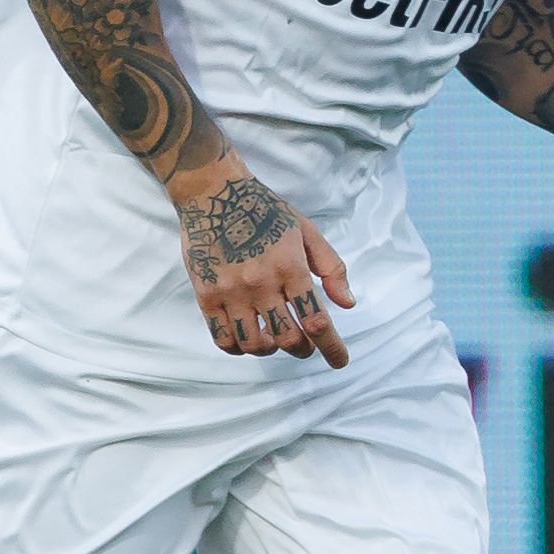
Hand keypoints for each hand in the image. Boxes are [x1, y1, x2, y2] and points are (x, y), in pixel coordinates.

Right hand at [175, 168, 355, 361]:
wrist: (214, 192)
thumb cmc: (265, 211)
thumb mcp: (306, 231)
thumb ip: (331, 268)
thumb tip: (347, 304)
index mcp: (290, 265)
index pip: (315, 319)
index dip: (331, 347)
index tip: (340, 361)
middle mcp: (261, 282)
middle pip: (287, 338)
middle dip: (302, 349)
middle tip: (304, 345)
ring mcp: (230, 291)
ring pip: (254, 344)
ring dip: (270, 349)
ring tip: (274, 338)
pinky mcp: (206, 295)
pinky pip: (223, 338)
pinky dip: (239, 348)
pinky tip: (248, 337)